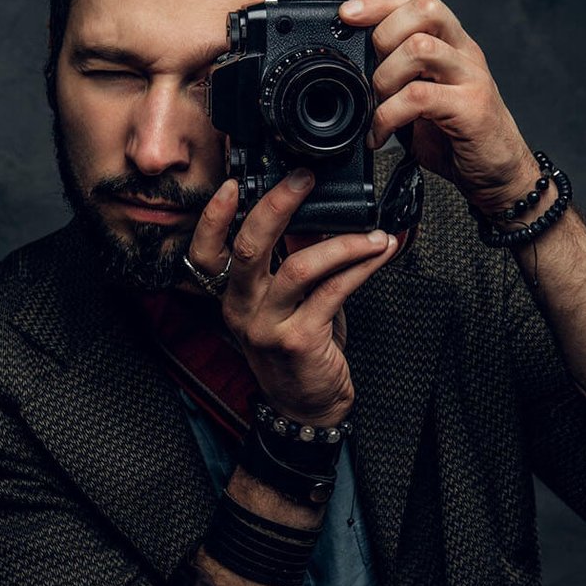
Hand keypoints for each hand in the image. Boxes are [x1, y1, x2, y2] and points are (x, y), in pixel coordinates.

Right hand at [188, 168, 400, 425]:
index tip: (231, 183)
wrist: (307, 407)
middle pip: (250, 247)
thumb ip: (289, 260)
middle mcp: (243, 310)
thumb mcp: (285, 303)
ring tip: (372, 233)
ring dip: (343, 243)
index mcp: (233, 296)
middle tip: (304, 178)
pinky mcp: (300, 340)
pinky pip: (333, 292)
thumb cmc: (298, 349)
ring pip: (300, 267)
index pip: (206, 252)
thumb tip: (311, 214)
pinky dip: (361, 267)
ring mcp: (269, 326)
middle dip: (277, 205)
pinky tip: (379, 253)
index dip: (214, 217)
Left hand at [341, 0, 545, 214]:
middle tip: (371, 70)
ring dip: (384, 77)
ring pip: (420, 48)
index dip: (380, 1)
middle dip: (385, 34)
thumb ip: (397, 76)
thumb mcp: (420, 98)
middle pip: (426, 9)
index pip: (419, 0)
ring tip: (377, 105)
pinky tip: (380, 134)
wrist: (498, 174)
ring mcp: (471, 78)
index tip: (347, 14)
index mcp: (452, 45)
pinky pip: (419, 97)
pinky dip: (388, 115)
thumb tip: (352, 66)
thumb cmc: (458, 137)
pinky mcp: (471, 108)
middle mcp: (465, 54)